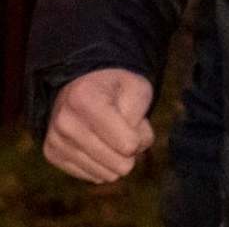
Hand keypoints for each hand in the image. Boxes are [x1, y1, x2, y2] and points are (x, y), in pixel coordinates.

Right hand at [42, 67, 155, 182]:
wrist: (86, 85)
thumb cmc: (118, 89)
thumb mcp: (139, 90)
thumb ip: (140, 121)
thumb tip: (128, 154)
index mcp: (86, 98)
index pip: (127, 143)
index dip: (141, 138)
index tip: (138, 123)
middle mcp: (64, 121)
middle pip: (117, 162)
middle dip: (131, 151)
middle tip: (128, 130)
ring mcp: (55, 139)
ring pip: (106, 174)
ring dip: (118, 158)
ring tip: (113, 136)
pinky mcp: (51, 155)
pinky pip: (93, 176)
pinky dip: (104, 165)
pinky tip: (101, 145)